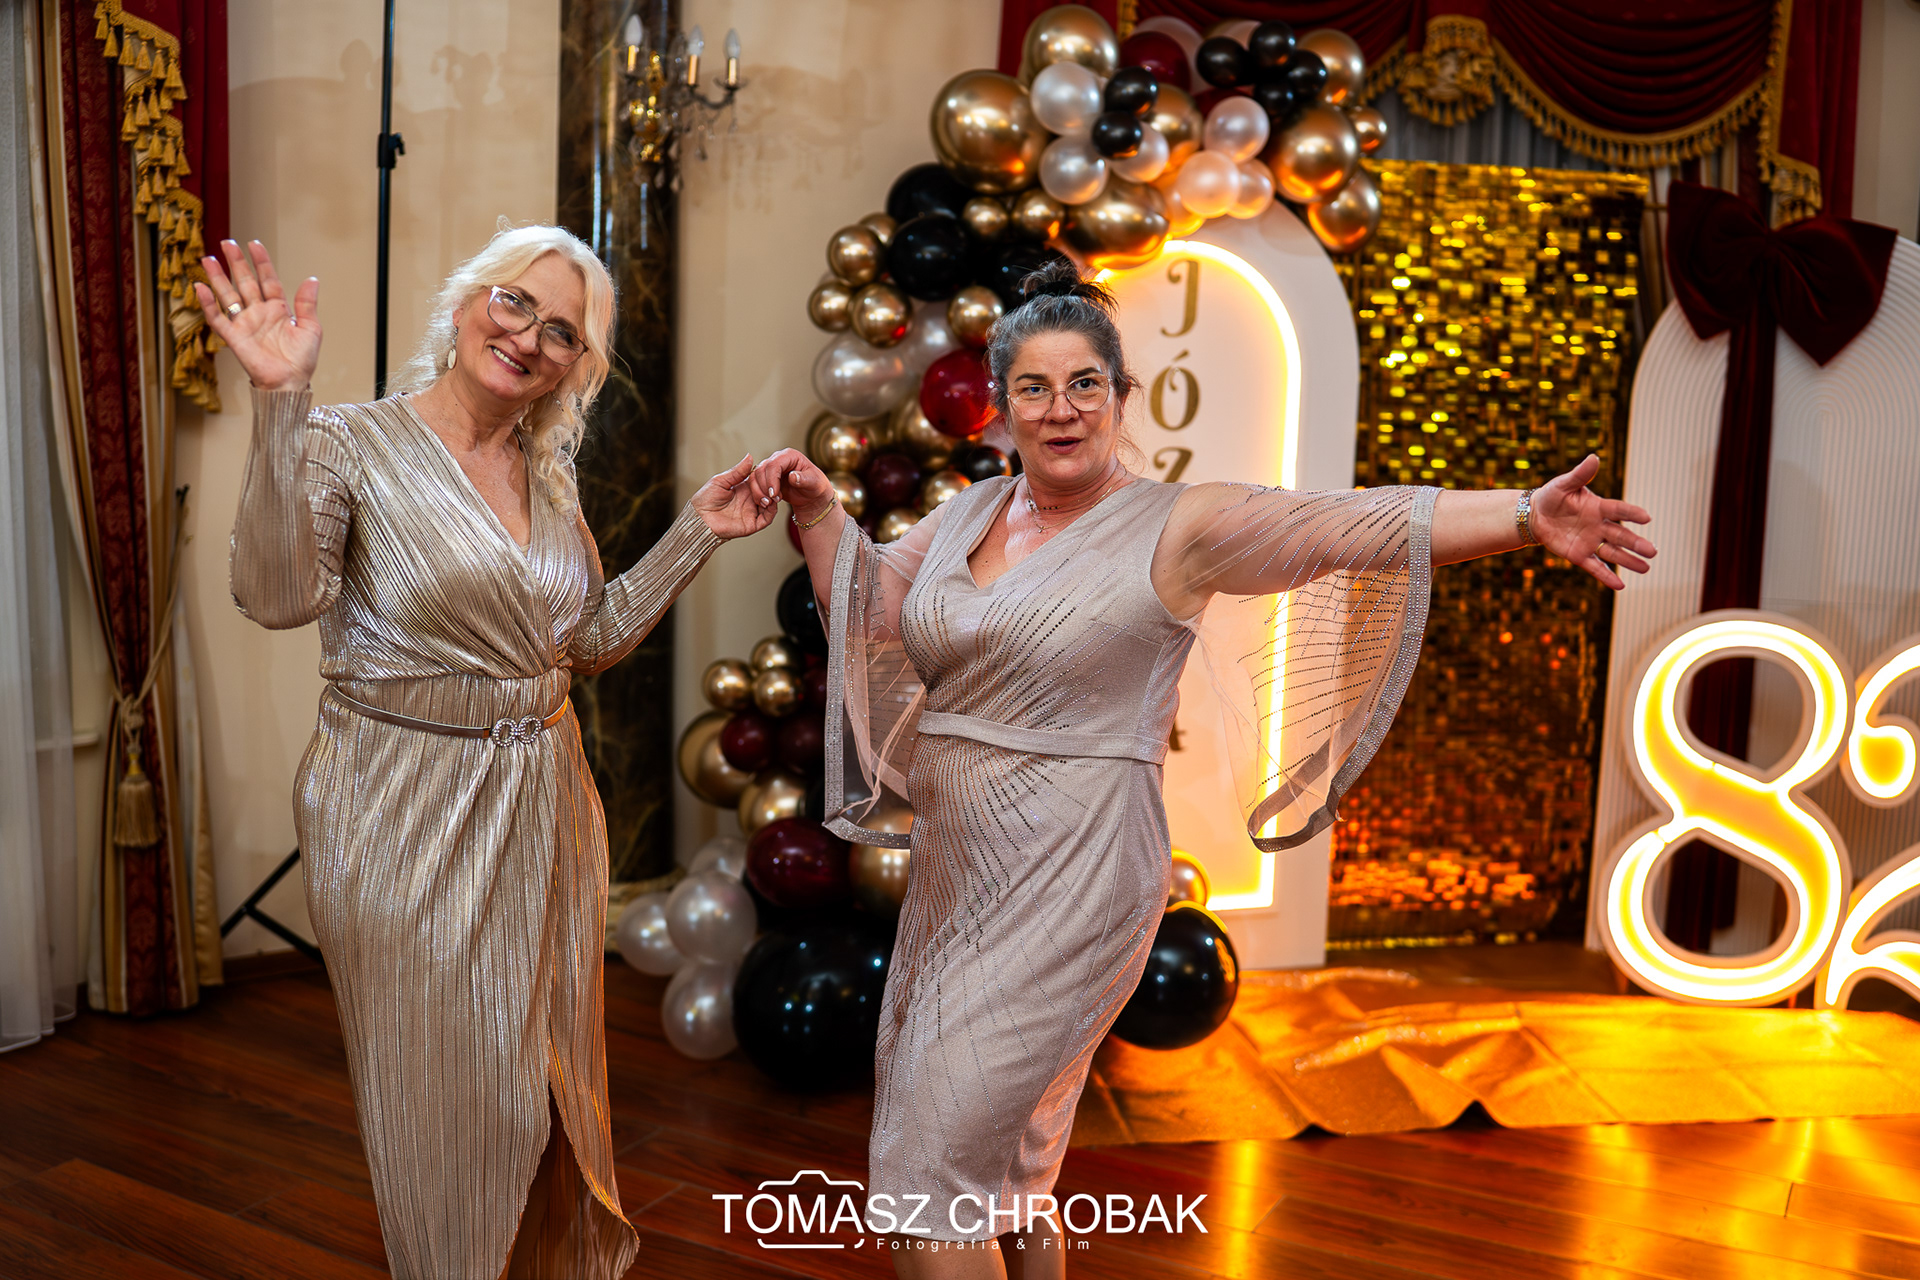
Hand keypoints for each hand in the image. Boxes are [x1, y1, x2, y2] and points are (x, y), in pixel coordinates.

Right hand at [193, 240, 321, 391]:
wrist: (290, 383)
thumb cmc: (302, 360)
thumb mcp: (311, 328)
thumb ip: (307, 303)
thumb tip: (312, 278)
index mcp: (278, 309)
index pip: (268, 279)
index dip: (261, 262)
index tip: (254, 244)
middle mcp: (259, 313)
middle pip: (245, 282)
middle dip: (236, 263)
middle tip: (226, 243)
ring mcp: (245, 323)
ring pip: (228, 295)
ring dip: (217, 278)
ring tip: (207, 259)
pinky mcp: (234, 337)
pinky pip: (217, 318)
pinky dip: (208, 304)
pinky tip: (200, 288)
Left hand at [691, 454, 779, 539]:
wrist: (699, 518)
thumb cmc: (705, 500)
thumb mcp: (721, 481)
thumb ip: (737, 471)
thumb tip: (749, 457)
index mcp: (742, 488)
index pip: (760, 480)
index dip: (765, 476)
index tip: (768, 471)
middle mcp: (749, 500)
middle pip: (767, 491)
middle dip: (770, 487)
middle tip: (769, 484)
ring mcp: (751, 512)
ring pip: (771, 504)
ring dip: (773, 497)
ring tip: (770, 492)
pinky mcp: (752, 524)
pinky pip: (767, 518)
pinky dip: (772, 510)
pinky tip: (769, 502)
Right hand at [749, 449, 837, 525]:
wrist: (811, 495)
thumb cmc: (815, 485)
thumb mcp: (814, 482)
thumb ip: (804, 479)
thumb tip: (792, 476)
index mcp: (790, 456)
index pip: (774, 464)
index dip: (772, 479)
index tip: (774, 494)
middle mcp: (778, 459)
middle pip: (761, 469)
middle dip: (765, 487)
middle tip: (773, 500)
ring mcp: (770, 468)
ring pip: (754, 476)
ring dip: (759, 491)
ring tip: (770, 503)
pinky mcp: (765, 478)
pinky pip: (754, 484)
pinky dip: (757, 494)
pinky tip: (767, 503)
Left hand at [1530, 454, 1656, 590]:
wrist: (1535, 515)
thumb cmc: (1552, 496)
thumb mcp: (1563, 484)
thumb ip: (1579, 475)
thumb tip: (1593, 457)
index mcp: (1598, 507)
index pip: (1618, 510)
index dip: (1631, 513)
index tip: (1646, 517)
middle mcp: (1599, 526)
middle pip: (1620, 535)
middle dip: (1635, 543)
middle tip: (1653, 551)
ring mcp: (1590, 541)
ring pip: (1613, 553)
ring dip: (1628, 561)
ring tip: (1646, 568)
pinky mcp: (1579, 555)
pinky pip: (1595, 566)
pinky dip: (1606, 575)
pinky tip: (1620, 585)